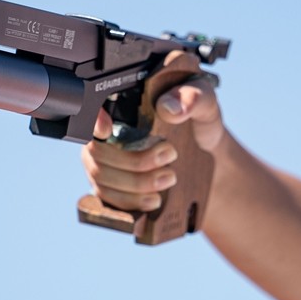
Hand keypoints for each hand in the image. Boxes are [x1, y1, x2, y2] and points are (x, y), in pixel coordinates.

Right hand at [81, 51, 224, 211]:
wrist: (209, 156)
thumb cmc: (200, 122)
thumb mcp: (204, 102)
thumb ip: (191, 97)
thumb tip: (169, 108)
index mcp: (121, 105)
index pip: (91, 112)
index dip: (92, 122)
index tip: (107, 130)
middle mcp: (105, 136)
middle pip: (97, 153)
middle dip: (134, 161)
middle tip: (170, 156)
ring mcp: (105, 165)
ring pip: (102, 180)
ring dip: (136, 184)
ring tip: (169, 178)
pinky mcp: (112, 190)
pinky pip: (108, 202)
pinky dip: (131, 203)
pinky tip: (154, 200)